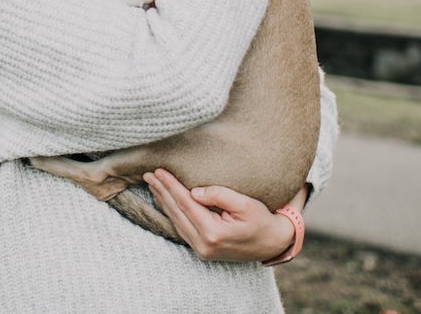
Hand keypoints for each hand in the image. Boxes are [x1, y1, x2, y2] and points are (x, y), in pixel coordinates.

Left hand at [143, 168, 295, 262]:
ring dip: (163, 201)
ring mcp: (202, 250)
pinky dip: (172, 213)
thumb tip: (194, 191)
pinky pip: (182, 228)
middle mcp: (203, 245)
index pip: (185, 203)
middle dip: (161, 192)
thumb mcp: (245, 204)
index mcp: (213, 233)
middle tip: (147, 174)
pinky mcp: (202, 250)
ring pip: (176, 221)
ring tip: (152, 185)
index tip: (159, 170)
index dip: (171, 185)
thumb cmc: (262, 221)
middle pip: (176, 212)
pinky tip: (165, 201)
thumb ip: (220, 195)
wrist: (272, 244)